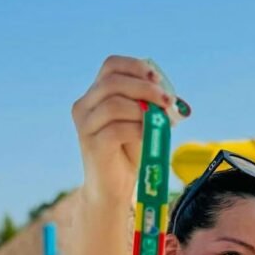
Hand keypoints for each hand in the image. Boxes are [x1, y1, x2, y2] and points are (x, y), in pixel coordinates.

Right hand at [71, 55, 171, 204]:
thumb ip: (150, 106)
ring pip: (114, 104)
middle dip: (145, 88)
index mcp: (95, 95)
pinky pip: (117, 129)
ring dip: (144, 110)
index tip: (157, 78)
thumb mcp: (142, 123)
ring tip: (161, 122)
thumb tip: (170, 96)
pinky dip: (139, 129)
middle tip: (168, 101)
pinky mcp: (92, 145)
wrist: (113, 189)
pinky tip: (151, 136)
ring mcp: (85, 126)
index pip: (110, 66)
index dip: (135, 66)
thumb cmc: (129, 154)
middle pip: (112, 82)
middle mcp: (84, 106)